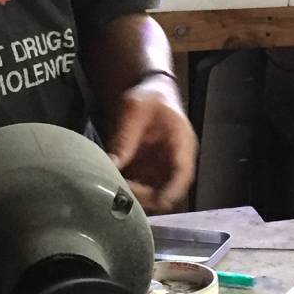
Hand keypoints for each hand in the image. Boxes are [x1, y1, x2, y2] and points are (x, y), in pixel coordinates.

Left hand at [104, 71, 196, 212]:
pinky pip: (142, 192)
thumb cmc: (147, 98)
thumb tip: (112, 165)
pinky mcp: (150, 173)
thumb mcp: (133, 110)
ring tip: (112, 189)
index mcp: (181, 144)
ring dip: (135, 199)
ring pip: (155, 197)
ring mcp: (164, 169)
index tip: (138, 197)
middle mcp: (176, 162)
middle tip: (117, 191)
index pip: (181, 176)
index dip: (166, 192)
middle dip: (144, 199)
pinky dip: (128, 193)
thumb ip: (124, 137)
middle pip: (169, 194)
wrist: (150, 94)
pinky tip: (111, 185)